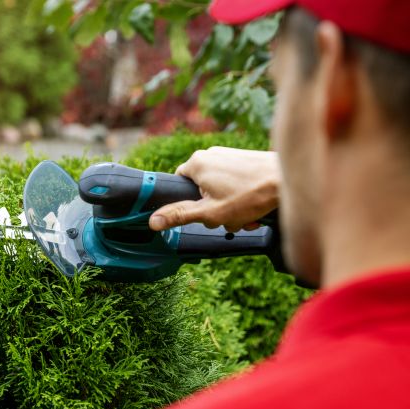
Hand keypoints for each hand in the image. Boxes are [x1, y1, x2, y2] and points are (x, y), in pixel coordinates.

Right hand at [148, 147, 280, 231]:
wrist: (288, 180)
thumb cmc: (251, 195)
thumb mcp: (210, 212)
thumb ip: (180, 216)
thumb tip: (153, 221)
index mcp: (196, 163)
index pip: (178, 184)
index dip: (189, 204)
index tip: (203, 213)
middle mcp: (210, 153)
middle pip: (201, 189)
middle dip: (214, 208)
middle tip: (230, 218)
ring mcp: (228, 155)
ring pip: (219, 188)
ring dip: (230, 207)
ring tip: (246, 214)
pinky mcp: (244, 159)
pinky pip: (234, 182)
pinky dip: (242, 197)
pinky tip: (254, 207)